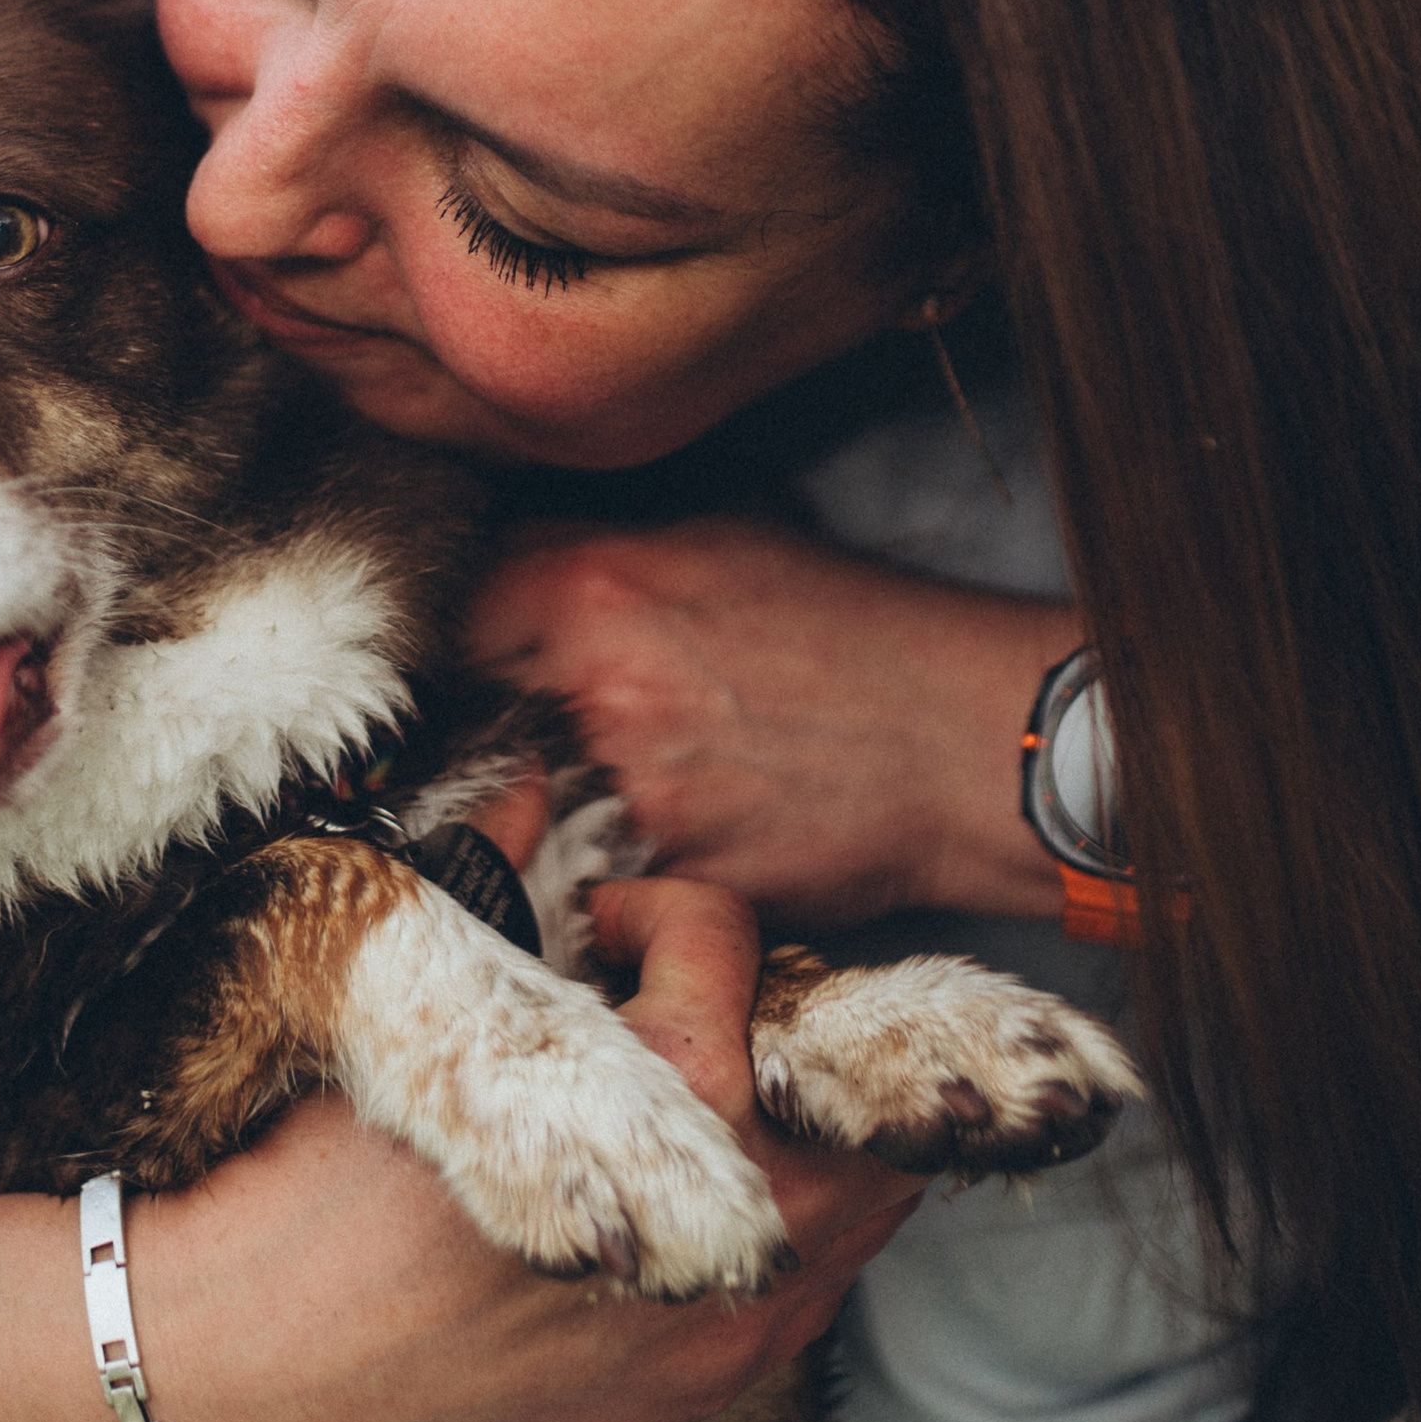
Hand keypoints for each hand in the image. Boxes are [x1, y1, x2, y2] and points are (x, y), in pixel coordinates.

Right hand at [37, 862, 919, 1421]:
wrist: (261, 1371)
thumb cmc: (314, 1187)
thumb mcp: (404, 1011)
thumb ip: (488, 889)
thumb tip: (524, 792)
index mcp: (658, 1097)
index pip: (731, 947)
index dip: (664, 914)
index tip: (598, 929)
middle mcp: (729, 1216)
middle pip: (839, 1065)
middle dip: (769, 1010)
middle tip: (680, 1000)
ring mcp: (732, 1312)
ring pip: (862, 1182)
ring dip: (803, 1114)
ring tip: (701, 1090)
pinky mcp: (714, 1379)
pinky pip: (821, 1274)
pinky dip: (792, 1210)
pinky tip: (701, 1180)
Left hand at [468, 515, 1076, 921]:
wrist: (967, 745)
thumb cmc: (858, 632)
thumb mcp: (724, 542)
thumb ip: (596, 549)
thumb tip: (507, 565)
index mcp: (596, 590)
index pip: (452, 618)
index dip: (453, 643)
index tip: (460, 665)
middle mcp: (594, 692)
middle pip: (473, 718)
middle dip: (487, 726)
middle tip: (520, 733)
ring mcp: (627, 796)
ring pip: (529, 805)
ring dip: (547, 803)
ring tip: (619, 787)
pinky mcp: (666, 879)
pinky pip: (597, 876)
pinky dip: (610, 865)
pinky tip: (665, 840)